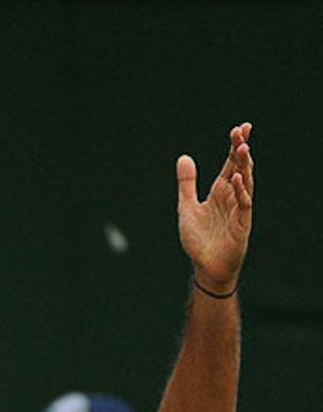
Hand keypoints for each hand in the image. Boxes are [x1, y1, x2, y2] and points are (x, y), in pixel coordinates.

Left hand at [176, 123, 253, 292]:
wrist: (205, 265)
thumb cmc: (199, 238)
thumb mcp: (186, 206)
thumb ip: (186, 184)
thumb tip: (183, 157)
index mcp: (220, 191)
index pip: (230, 163)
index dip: (234, 146)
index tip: (239, 128)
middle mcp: (232, 196)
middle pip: (240, 168)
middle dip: (241, 149)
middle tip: (242, 130)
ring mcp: (238, 209)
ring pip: (245, 182)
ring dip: (244, 166)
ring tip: (242, 148)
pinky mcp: (241, 223)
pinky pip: (243, 204)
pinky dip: (240, 191)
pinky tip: (236, 178)